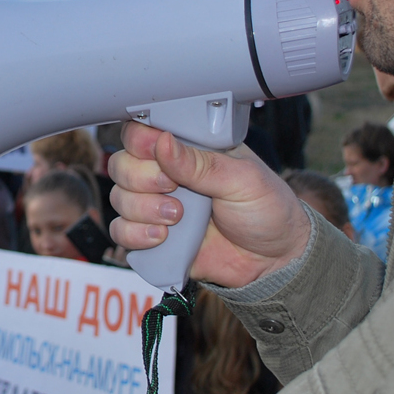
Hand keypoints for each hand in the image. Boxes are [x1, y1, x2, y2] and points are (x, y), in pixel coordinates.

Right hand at [107, 122, 310, 288]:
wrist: (274, 261)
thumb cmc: (266, 210)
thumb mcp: (242, 179)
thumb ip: (200, 164)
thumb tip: (163, 142)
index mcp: (187, 150)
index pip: (141, 133)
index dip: (140, 142)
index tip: (156, 154)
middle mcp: (165, 174)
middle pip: (121, 164)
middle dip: (141, 178)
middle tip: (173, 189)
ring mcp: (156, 205)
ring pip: (119, 198)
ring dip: (142, 209)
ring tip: (176, 218)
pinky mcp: (152, 237)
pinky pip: (121, 232)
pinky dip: (135, 234)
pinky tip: (162, 237)